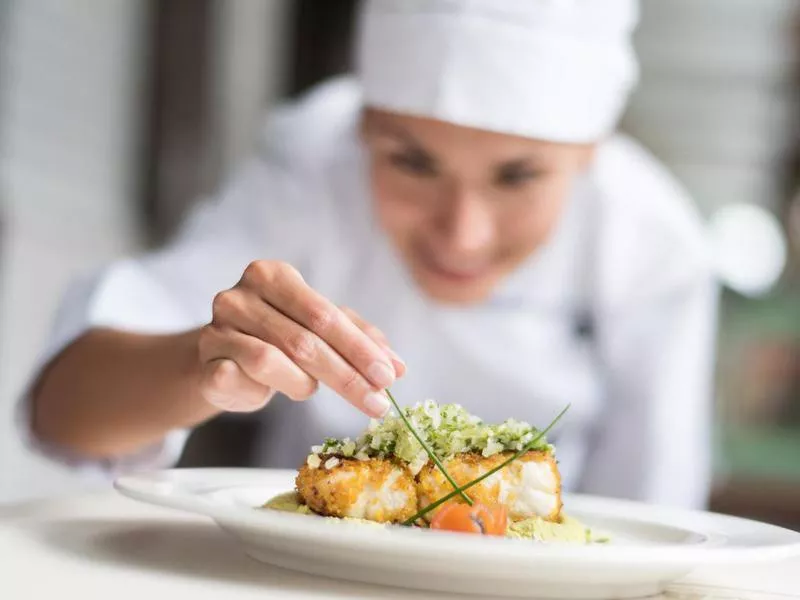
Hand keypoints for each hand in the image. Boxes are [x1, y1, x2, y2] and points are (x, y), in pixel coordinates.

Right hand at [197, 261, 404, 416]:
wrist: (223, 358)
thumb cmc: (279, 337)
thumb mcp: (321, 329)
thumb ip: (359, 340)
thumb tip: (398, 367)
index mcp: (273, 275)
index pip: (325, 315)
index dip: (360, 349)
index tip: (389, 377)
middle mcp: (240, 295)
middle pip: (304, 341)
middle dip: (347, 376)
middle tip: (378, 403)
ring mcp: (216, 328)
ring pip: (271, 361)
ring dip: (302, 383)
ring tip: (310, 389)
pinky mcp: (205, 361)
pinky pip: (239, 380)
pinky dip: (263, 391)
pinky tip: (270, 392)